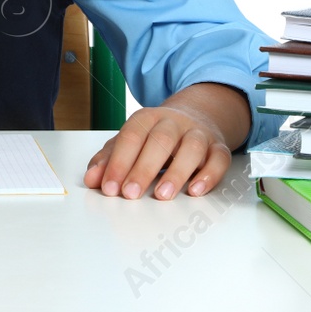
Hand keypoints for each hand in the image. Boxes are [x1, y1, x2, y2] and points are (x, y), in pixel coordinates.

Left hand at [84, 90, 239, 199]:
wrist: (198, 116)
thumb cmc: (157, 135)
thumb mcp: (130, 141)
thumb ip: (109, 159)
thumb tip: (92, 179)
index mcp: (147, 118)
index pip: (131, 137)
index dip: (118, 162)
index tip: (109, 187)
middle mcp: (174, 122)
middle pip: (160, 140)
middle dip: (143, 168)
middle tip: (130, 193)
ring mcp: (198, 133)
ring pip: (191, 147)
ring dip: (177, 172)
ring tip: (162, 195)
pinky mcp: (218, 147)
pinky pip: (219, 158)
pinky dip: (209, 175)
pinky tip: (196, 190)